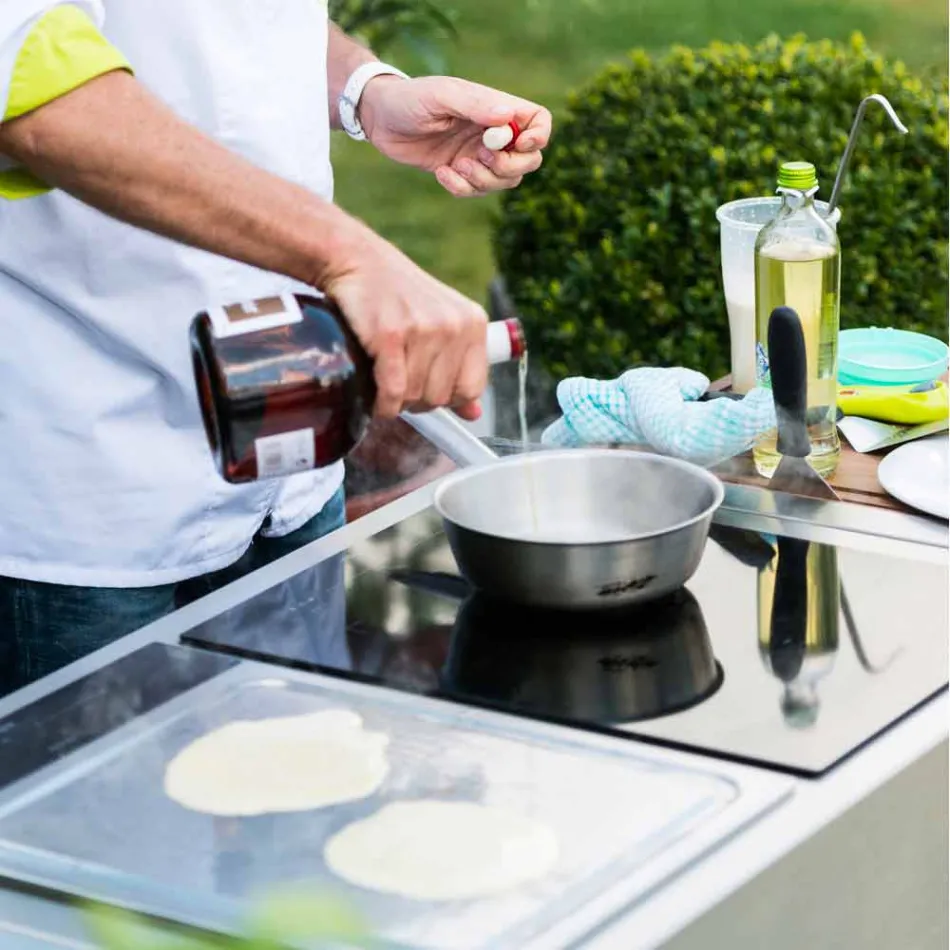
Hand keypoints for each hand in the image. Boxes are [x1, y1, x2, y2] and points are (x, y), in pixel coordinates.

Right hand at [323, 223, 488, 420]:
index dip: (448, 399)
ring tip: (384, 381)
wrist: (358, 261)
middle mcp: (453, 326)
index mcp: (473, 323)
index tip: (427, 389)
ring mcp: (423, 330)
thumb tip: (474, 415)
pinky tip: (375, 397)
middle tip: (399, 383)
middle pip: (441, 397)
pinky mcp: (390, 335)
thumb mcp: (440, 323)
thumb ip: (459, 368)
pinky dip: (382, 404)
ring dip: (396, 400)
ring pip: (415, 397)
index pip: (472, 388)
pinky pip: (393, 392)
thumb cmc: (398, 296)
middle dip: (417, 400)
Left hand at [359, 75, 551, 196]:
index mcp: (496, 109)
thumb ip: (475, 106)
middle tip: (481, 157)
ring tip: (457, 165)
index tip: (518, 144)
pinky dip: (461, 188)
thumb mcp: (442, 96)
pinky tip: (440, 173)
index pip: (538, 122)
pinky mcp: (460, 173)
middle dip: (509, 167)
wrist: (380, 119)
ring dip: (484, 181)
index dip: (538, 137)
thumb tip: (508, 118)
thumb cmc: (411, 98)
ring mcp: (478, 155)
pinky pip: (475, 192)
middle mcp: (493, 133)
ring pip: (504, 182)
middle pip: (529, 160)